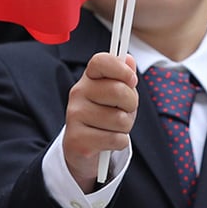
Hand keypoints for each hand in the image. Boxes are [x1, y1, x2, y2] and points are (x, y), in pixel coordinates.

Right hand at [63, 52, 137, 191]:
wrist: (83, 148)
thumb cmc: (105, 117)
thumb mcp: (118, 96)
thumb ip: (124, 78)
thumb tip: (129, 60)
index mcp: (89, 78)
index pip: (101, 61)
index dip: (121, 68)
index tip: (132, 80)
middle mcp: (78, 93)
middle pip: (119, 91)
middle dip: (131, 104)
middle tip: (124, 110)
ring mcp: (74, 116)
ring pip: (120, 119)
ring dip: (125, 127)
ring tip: (113, 128)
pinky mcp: (77, 140)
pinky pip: (116, 139)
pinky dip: (119, 142)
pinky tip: (107, 141)